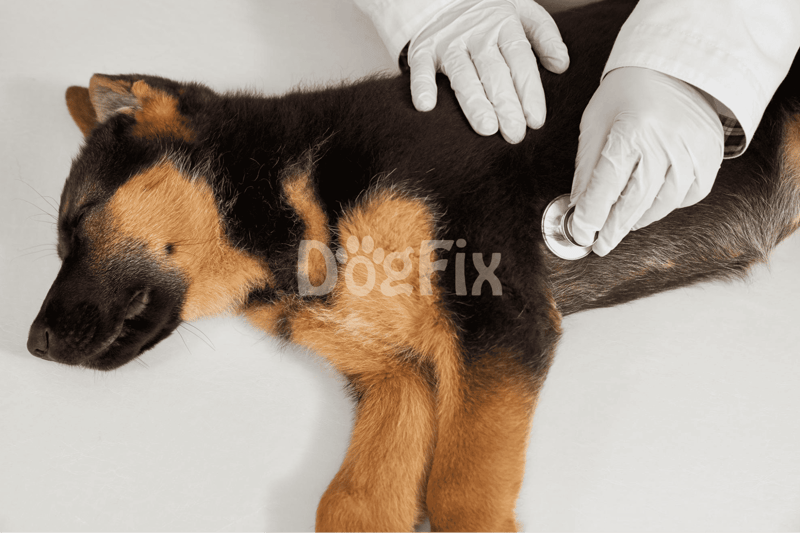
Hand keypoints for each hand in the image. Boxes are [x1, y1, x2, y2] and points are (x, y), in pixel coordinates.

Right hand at [407, 0, 568, 143]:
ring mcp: (449, 41)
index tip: (535, 119)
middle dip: (505, 103)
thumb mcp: (522, 11)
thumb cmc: (488, 12)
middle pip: (493, 71)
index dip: (528, 90)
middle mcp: (477, 33)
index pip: (519, 59)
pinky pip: (421, 68)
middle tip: (514, 132)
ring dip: (473, 101)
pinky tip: (426, 106)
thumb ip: (544, 35)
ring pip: (463, 74)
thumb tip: (561, 65)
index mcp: (504, 23)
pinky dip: (422, 85)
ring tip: (486, 127)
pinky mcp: (423, 49)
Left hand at [570, 67, 724, 255]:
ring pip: (663, 203)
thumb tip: (578, 209)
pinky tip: (649, 205)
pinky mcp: (710, 156)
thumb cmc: (627, 94)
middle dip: (614, 227)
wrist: (675, 67)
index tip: (581, 234)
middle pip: (636, 200)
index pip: (608, 184)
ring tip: (620, 225)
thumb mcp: (596, 123)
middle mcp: (667, 141)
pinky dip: (666, 206)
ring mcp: (693, 150)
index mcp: (633, 129)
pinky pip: (688, 196)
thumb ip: (587, 168)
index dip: (592, 214)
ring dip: (638, 219)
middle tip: (599, 245)